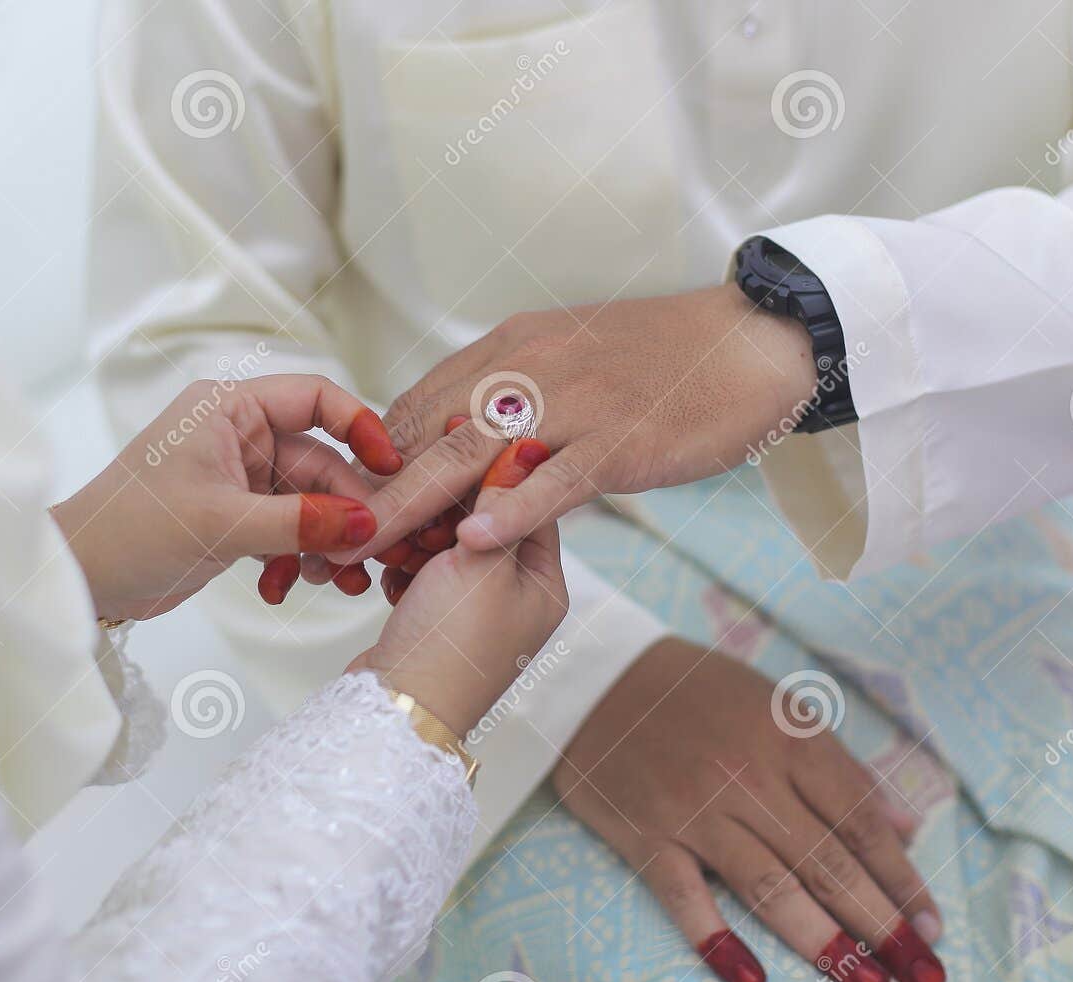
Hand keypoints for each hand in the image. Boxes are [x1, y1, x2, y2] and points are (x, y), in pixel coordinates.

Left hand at [53, 374, 401, 621]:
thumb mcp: (222, 523)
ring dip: (325, 544)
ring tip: (335, 583)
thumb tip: (366, 524)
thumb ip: (300, 523)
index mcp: (228, 408)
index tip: (391, 468)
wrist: (80, 577)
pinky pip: (288, 531)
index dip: (360, 428)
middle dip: (345, 513)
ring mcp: (238, 478)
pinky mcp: (235, 517)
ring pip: (309, 504)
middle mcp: (236, 435)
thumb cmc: (131, 530)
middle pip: (321, 463)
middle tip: (365, 557)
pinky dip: (295, 559)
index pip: (316, 398)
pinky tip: (285, 587)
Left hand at [337, 283, 816, 560]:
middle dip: (373, 489)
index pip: (416, 408)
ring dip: (414, 508)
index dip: (372, 460)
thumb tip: (461, 436)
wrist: (748, 341)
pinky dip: (510, 510)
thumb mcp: (563, 359)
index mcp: (505, 350)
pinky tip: (471, 543)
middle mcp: (523, 370)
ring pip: (472, 458)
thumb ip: (507, 395)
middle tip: (325, 537)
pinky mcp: (616, 440)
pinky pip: (554, 479)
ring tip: (366, 550)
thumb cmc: (657, 359)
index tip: (341, 503)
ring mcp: (570, 405)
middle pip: (426, 434)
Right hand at [350, 443, 566, 735]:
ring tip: (399, 544)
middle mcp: (515, 600)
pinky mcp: (434, 625)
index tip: (456, 445)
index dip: (491, 475)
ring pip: (445, 549)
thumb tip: (524, 445)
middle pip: (482, 526)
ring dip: (417, 539)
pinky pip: (420, 576)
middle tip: (417, 502)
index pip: (527, 506)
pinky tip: (387, 571)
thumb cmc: (451, 643)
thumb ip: (501, 502)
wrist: (397, 708)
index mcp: (544, 586)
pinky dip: (403, 568)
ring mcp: (473, 615)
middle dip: (443, 513)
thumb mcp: (484, 561)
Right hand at [554, 638, 944, 981]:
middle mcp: (748, 777)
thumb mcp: (778, 708)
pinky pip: (686, 897)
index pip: (861, 821)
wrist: (595, 680)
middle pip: (827, 862)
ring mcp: (695, 810)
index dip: (902, 878)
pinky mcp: (646, 836)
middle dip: (883, 923)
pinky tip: (751, 978)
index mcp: (789, 740)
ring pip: (771, 886)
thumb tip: (906, 828)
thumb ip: (841, 768)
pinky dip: (717, 939)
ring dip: (824, 942)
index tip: (932, 926)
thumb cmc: (696, 693)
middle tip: (923, 975)